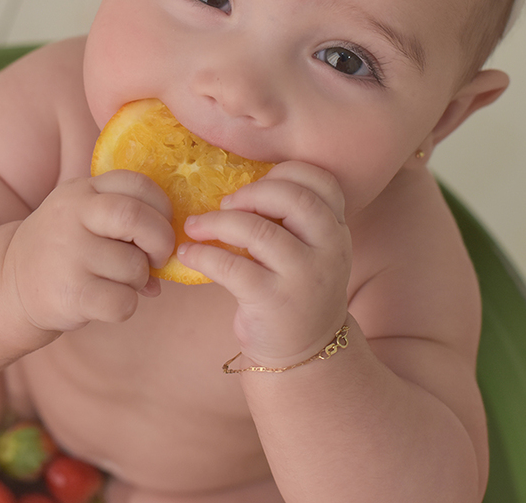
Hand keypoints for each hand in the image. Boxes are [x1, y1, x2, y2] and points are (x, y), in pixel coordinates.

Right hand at [5, 171, 174, 332]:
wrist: (10, 282)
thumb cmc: (66, 247)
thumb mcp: (84, 216)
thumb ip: (126, 218)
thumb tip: (175, 250)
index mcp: (82, 191)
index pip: (137, 183)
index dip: (162, 206)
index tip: (160, 225)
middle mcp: (71, 217)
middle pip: (134, 216)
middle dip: (160, 240)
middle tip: (158, 257)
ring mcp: (68, 255)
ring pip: (133, 266)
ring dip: (139, 279)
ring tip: (120, 281)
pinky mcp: (69, 294)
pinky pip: (122, 302)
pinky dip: (126, 306)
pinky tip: (107, 301)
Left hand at [177, 161, 351, 367]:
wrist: (305, 353)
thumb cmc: (296, 290)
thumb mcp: (309, 251)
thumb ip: (290, 218)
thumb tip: (236, 183)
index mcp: (337, 230)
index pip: (322, 182)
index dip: (284, 172)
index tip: (254, 184)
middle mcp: (329, 251)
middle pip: (293, 198)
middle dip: (251, 192)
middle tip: (224, 203)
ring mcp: (304, 278)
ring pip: (258, 231)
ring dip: (217, 222)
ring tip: (194, 226)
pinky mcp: (274, 302)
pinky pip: (232, 267)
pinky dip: (203, 255)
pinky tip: (188, 254)